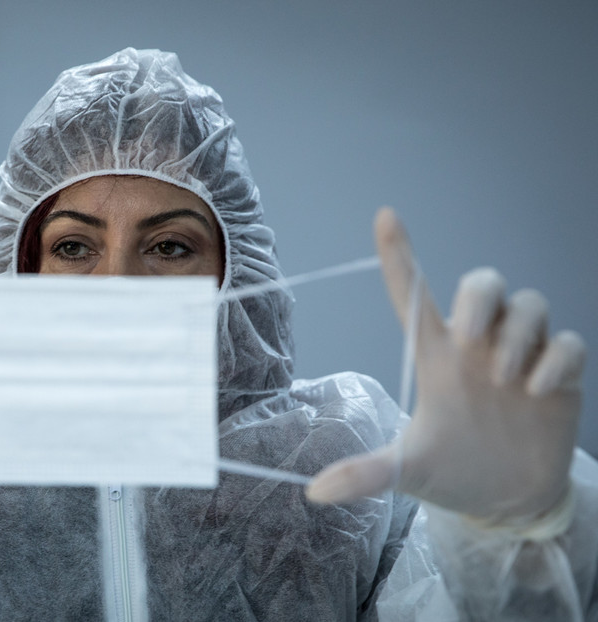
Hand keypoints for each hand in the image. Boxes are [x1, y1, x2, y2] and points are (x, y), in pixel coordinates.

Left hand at [307, 208, 585, 522]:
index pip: (413, 293)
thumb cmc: (451, 471)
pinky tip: (538, 392)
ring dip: (518, 334)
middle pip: (483, 283)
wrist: (506, 501)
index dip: (400, 254)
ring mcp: (522, 356)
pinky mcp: (560, 374)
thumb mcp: (406, 473)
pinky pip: (569, 342)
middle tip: (472, 339)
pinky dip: (557, 359)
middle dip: (480, 297)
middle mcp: (478, 347)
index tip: (384, 216)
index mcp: (435, 356)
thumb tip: (314, 493)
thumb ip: (365, 475)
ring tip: (506, 380)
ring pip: (530, 303)